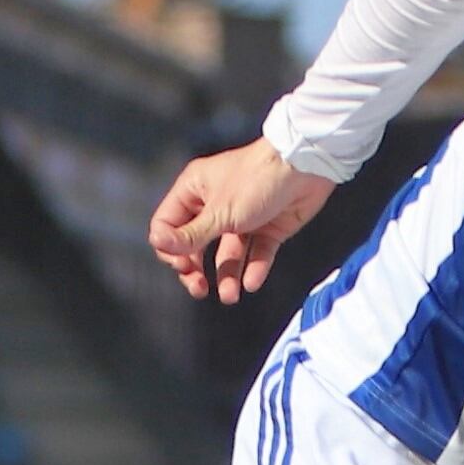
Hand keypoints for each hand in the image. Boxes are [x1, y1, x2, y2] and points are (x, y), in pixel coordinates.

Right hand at [149, 142, 334, 306]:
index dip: (170, 249)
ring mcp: (242, 218)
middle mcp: (215, 205)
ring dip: (227, 276)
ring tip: (231, 296)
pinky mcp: (267, 228)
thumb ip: (191, 235)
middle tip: (200, 288)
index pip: (168, 225)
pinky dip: (254, 269)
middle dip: (196, 269)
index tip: (182, 265)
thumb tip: (159, 244)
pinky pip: (256, 253)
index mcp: (194, 191)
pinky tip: (251, 282)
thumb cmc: (257, 179)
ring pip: (227, 254)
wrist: (305, 168)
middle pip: (195, 245)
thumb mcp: (219, 212)